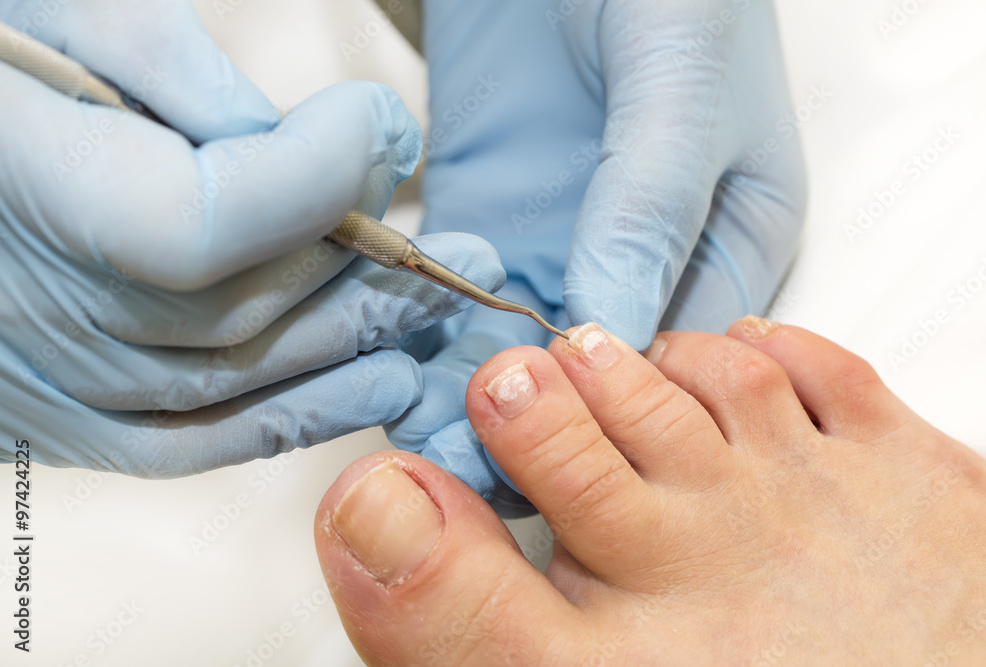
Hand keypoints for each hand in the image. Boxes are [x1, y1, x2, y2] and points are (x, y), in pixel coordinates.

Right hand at [0, 0, 504, 474]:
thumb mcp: (59, 19)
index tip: (382, 122)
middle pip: (251, 308)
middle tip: (467, 248)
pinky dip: (298, 419)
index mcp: (29, 187)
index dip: (321, 171)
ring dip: (360, 344)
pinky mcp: (62, 419)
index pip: (212, 216)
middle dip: (375, 266)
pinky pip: (198, 442)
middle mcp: (38, 307)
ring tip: (442, 314)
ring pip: (243, 381)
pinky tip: (380, 391)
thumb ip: (184, 78)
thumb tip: (319, 149)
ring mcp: (50, 380)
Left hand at [387, 0, 805, 512]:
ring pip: (517, 355)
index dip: (624, 418)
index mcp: (731, 243)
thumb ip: (650, 203)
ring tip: (423, 442)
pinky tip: (394, 374)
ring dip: (469, 399)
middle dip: (536, 429)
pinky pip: (452, 299)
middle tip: (470, 465)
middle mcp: (644, 262)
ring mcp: (560, 246)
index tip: (556, 454)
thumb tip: (615, 328)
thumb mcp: (679, 87)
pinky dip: (424, 339)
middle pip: (594, 380)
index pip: (682, 362)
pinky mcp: (486, 222)